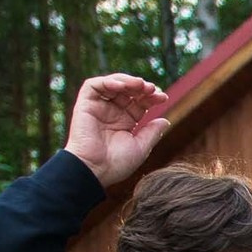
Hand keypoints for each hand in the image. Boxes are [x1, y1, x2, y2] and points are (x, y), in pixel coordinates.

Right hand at [64, 74, 171, 189]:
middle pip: (128, 91)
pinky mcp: (84, 104)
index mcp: (125, 122)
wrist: (95, 170)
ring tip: (139, 84)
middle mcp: (112, 113)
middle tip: (152, 89)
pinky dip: (108, 81)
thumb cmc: (116, 164)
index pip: (140, 103)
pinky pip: (94, 85)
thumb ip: (152, 132)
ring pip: (113, 85)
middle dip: (142, 87)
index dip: (151, 97)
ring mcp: (98, 107)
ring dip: (127, 81)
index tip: (163, 97)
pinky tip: (122, 86)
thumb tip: (166, 120)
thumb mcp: (141, 147)